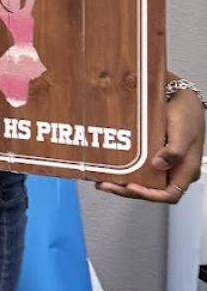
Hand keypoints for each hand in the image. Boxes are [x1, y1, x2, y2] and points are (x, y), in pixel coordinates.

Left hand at [97, 87, 204, 203]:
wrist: (178, 95)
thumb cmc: (186, 114)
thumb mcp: (184, 132)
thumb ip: (175, 151)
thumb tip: (159, 165)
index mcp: (185, 169)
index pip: (169, 194)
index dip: (150, 195)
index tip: (131, 187)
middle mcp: (173, 169)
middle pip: (151, 190)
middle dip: (127, 190)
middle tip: (107, 185)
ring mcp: (161, 163)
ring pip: (142, 181)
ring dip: (122, 183)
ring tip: (102, 180)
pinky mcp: (150, 154)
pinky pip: (136, 168)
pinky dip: (123, 170)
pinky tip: (109, 168)